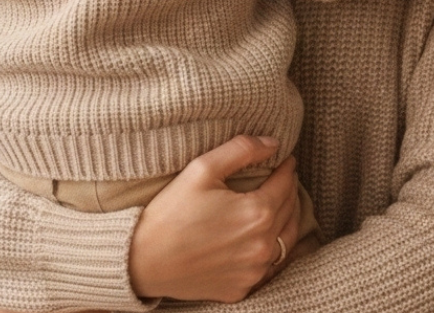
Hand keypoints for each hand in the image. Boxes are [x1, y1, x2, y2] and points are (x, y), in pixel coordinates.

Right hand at [129, 135, 299, 302]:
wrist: (143, 260)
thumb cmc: (171, 211)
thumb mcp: (202, 168)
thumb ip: (241, 150)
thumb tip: (273, 143)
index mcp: (257, 213)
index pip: (286, 184)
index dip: (287, 167)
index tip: (286, 158)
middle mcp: (262, 246)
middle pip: (290, 211)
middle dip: (289, 190)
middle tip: (284, 177)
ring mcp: (253, 272)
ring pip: (286, 241)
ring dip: (288, 219)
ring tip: (281, 203)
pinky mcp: (242, 289)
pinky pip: (269, 267)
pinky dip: (273, 249)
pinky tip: (266, 237)